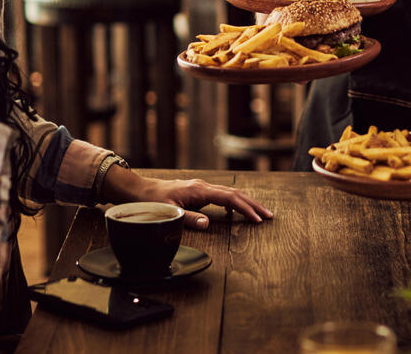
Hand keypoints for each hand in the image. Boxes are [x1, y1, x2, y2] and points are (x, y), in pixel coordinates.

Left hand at [111, 172, 273, 228]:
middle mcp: (204, 186)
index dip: (246, 209)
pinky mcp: (199, 191)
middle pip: (235, 194)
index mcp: (199, 190)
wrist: (140, 190)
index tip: (258, 219)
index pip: (230, 198)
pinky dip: (234, 203)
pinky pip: (222, 196)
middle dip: (253, 205)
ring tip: (260, 214)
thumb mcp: (169, 213)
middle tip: (269, 216)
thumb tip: (208, 223)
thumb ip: (189, 218)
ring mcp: (202, 188)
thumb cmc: (152, 202)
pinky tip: (237, 211)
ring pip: (230, 193)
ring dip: (246, 203)